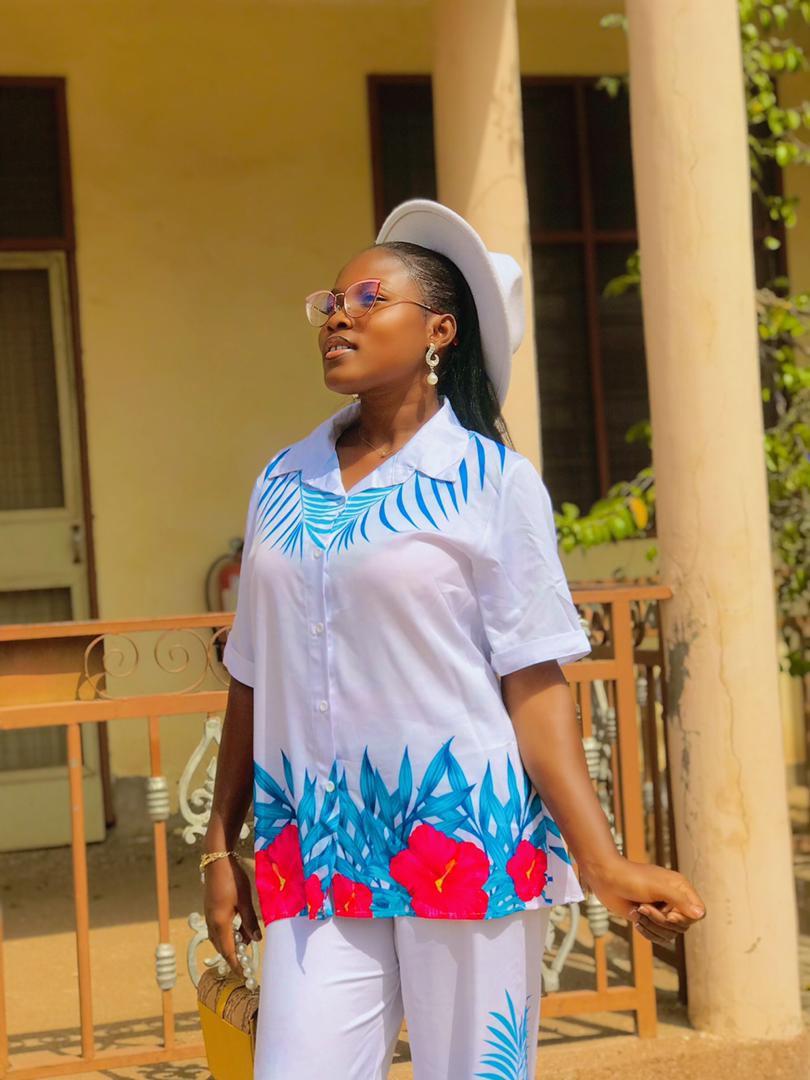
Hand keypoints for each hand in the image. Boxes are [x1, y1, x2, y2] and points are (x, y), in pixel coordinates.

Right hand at [203, 855, 261, 974]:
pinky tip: (238, 928)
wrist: (216, 859)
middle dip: (232, 956)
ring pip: (218, 936)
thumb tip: (256, 940)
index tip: (243, 975)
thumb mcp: (245, 900)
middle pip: (221, 946)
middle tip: (245, 963)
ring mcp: (209, 914)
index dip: (235, 964)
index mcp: (220, 922)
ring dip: (230, 943)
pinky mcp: (210, 907)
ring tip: (245, 944)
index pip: (228, 950)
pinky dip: (227, 933)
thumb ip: (250, 921)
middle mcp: (211, 922)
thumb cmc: (232, 878)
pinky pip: (217, 927)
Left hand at [583, 856, 705, 944]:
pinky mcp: (650, 919)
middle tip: (644, 907)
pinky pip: (658, 936)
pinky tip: (636, 919)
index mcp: (680, 888)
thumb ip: (680, 900)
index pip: (697, 912)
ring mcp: (662, 910)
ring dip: (652, 926)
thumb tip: (701, 915)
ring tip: (638, 910)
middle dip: (661, 921)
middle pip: (682, 926)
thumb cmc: (631, 878)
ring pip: (669, 933)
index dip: (684, 918)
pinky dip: (647, 931)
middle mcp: (674, 900)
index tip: (669, 916)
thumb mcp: (657, 887)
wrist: (606, 879)